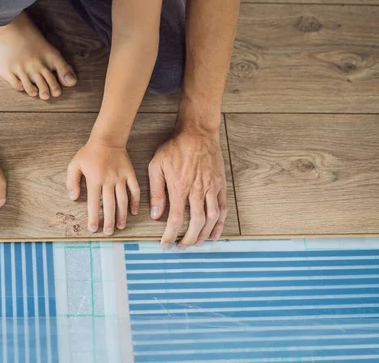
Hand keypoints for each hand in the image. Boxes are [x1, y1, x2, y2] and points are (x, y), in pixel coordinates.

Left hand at [66, 139, 139, 234]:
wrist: (107, 139)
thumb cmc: (89, 153)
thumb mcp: (74, 164)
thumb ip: (71, 181)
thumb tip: (73, 198)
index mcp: (94, 180)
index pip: (93, 203)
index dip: (93, 217)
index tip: (93, 229)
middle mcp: (108, 181)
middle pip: (109, 205)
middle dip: (108, 221)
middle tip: (108, 232)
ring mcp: (120, 178)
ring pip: (122, 200)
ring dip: (122, 215)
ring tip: (120, 226)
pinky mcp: (130, 174)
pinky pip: (134, 190)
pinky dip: (134, 201)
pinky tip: (133, 211)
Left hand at [149, 128, 227, 248]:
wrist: (198, 133)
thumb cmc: (175, 148)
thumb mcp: (157, 166)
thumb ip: (156, 191)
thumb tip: (156, 214)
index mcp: (180, 187)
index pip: (175, 219)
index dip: (170, 235)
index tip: (165, 244)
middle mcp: (197, 190)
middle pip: (196, 223)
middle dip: (188, 239)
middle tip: (181, 247)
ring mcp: (211, 188)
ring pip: (211, 218)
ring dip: (204, 234)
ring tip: (196, 243)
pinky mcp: (220, 185)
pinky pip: (222, 208)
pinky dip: (219, 224)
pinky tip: (214, 234)